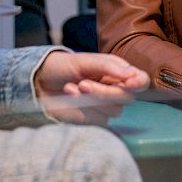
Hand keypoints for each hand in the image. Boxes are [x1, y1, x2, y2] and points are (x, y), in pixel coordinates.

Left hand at [33, 51, 148, 124]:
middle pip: (126, 99)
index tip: (129, 83)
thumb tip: (133, 74)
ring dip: (91, 100)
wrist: (40, 80)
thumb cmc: (64, 66)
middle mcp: (115, 91)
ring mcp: (104, 107)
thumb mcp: (85, 60)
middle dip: (105, 92)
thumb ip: (110, 67)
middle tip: (83, 83)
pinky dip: (82, 109)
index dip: (139, 83)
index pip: (140, 81)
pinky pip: (97, 121)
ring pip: (112, 112)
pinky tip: (70, 96)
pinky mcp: (92, 120)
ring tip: (71, 87)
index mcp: (117, 73)